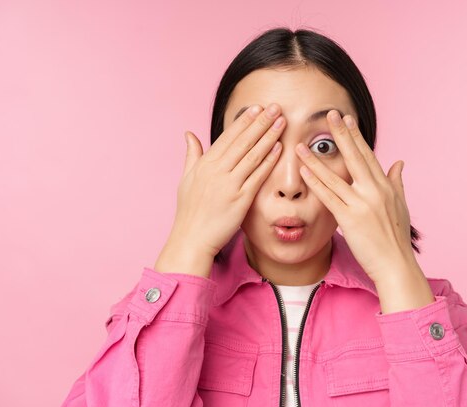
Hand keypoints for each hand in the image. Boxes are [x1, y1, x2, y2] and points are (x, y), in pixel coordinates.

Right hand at [164, 103, 285, 259]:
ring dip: (268, 137)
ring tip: (281, 122)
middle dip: (260, 122)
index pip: (228, 137)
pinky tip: (279, 149)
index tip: (257, 108)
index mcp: (204, 164)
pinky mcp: (240, 200)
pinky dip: (269, 161)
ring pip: (252, 155)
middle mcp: (216, 171)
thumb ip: (192, 155)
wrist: (191, 239)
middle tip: (275, 107)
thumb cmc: (189, 212)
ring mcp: (229, 185)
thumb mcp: (186, 179)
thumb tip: (189, 133)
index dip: (244, 121)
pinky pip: (257, 176)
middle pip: (243, 141)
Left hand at [294, 110, 420, 283]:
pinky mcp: (350, 219)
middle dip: (341, 134)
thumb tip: (399, 162)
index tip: (346, 119)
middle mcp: (375, 191)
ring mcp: (362, 204)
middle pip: (355, 157)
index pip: (368, 155)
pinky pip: (328, 197)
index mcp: (386, 186)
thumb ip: (397, 182)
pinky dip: (315, 183)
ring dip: (315, 159)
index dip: (356, 136)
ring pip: (335, 176)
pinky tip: (303, 172)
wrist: (396, 265)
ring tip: (301, 145)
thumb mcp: (401, 205)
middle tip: (330, 114)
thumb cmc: (396, 238)